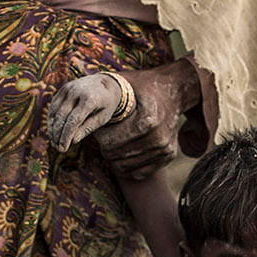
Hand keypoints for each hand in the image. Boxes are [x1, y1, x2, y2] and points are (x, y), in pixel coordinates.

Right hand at [45, 73, 127, 150]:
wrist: (105, 83)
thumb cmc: (105, 104)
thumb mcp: (102, 118)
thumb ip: (87, 128)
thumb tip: (72, 141)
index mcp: (89, 99)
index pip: (73, 121)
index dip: (66, 136)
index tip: (63, 149)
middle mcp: (76, 91)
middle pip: (62, 117)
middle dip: (58, 135)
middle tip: (58, 148)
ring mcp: (68, 88)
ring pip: (54, 112)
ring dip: (52, 129)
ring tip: (55, 142)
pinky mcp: (62, 89)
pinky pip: (53, 106)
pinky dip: (51, 120)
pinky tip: (53, 131)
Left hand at [94, 61, 191, 180]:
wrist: (174, 91)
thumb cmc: (144, 87)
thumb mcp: (126, 83)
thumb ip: (105, 95)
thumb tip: (81, 108)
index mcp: (148, 119)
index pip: (111, 141)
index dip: (100, 137)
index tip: (99, 129)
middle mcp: (159, 137)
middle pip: (115, 155)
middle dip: (105, 147)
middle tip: (104, 137)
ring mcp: (165, 148)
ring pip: (124, 166)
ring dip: (114, 157)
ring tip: (113, 143)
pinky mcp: (168, 156)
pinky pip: (138, 173)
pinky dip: (126, 166)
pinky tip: (124, 152)